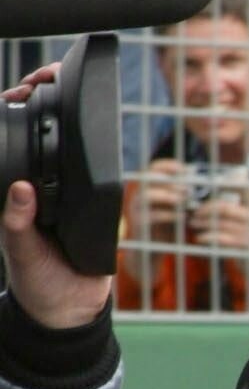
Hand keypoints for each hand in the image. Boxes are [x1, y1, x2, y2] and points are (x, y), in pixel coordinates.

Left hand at [0, 63, 112, 327]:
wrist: (72, 310)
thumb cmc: (36, 281)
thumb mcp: (20, 253)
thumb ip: (17, 224)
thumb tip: (21, 190)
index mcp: (16, 193)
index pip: (13, 146)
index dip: (15, 114)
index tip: (23, 91)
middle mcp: (39, 187)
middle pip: (39, 136)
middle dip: (41, 102)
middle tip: (48, 79)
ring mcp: (68, 194)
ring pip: (67, 149)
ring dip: (68, 118)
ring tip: (67, 87)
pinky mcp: (94, 205)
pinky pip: (96, 174)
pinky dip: (95, 151)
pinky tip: (95, 129)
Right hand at [124, 157, 192, 247]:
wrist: (150, 250)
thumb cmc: (165, 225)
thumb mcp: (173, 206)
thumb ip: (181, 193)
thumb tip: (196, 178)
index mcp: (144, 185)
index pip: (153, 167)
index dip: (169, 165)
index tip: (187, 170)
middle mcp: (135, 193)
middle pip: (150, 178)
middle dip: (172, 183)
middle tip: (189, 190)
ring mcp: (133, 208)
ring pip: (148, 195)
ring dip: (169, 196)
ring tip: (185, 201)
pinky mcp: (136, 223)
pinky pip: (152, 215)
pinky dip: (169, 215)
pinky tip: (183, 217)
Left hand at [188, 183, 248, 254]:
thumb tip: (227, 188)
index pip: (246, 188)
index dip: (229, 184)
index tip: (215, 186)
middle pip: (226, 207)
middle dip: (207, 208)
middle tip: (196, 212)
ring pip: (221, 223)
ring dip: (203, 223)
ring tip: (194, 223)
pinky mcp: (245, 246)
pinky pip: (221, 238)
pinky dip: (208, 237)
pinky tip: (200, 238)